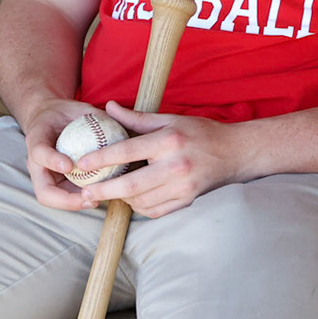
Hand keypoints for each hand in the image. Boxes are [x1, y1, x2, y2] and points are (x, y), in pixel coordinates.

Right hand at [16, 96, 108, 210]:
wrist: (51, 120)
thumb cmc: (65, 112)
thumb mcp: (76, 106)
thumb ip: (93, 115)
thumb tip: (116, 119)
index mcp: (37, 139)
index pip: (39, 152)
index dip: (52, 160)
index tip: (69, 165)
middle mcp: (37, 164)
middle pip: (43, 191)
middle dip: (65, 200)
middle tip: (88, 197)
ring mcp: (46, 177)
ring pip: (54, 200)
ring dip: (75, 204)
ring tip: (96, 200)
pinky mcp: (56, 183)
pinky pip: (66, 197)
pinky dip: (81, 199)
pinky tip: (101, 195)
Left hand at [76, 102, 246, 218]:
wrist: (235, 152)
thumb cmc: (200, 132)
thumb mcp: (169, 119)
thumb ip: (136, 118)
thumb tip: (108, 107)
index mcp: (169, 141)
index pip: (128, 151)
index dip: (102, 158)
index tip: (82, 164)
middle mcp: (176, 165)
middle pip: (132, 184)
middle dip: (105, 190)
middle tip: (86, 192)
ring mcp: (184, 186)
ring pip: (142, 201)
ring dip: (122, 199)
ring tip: (108, 193)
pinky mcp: (188, 200)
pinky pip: (156, 211)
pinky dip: (140, 208)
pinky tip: (132, 199)